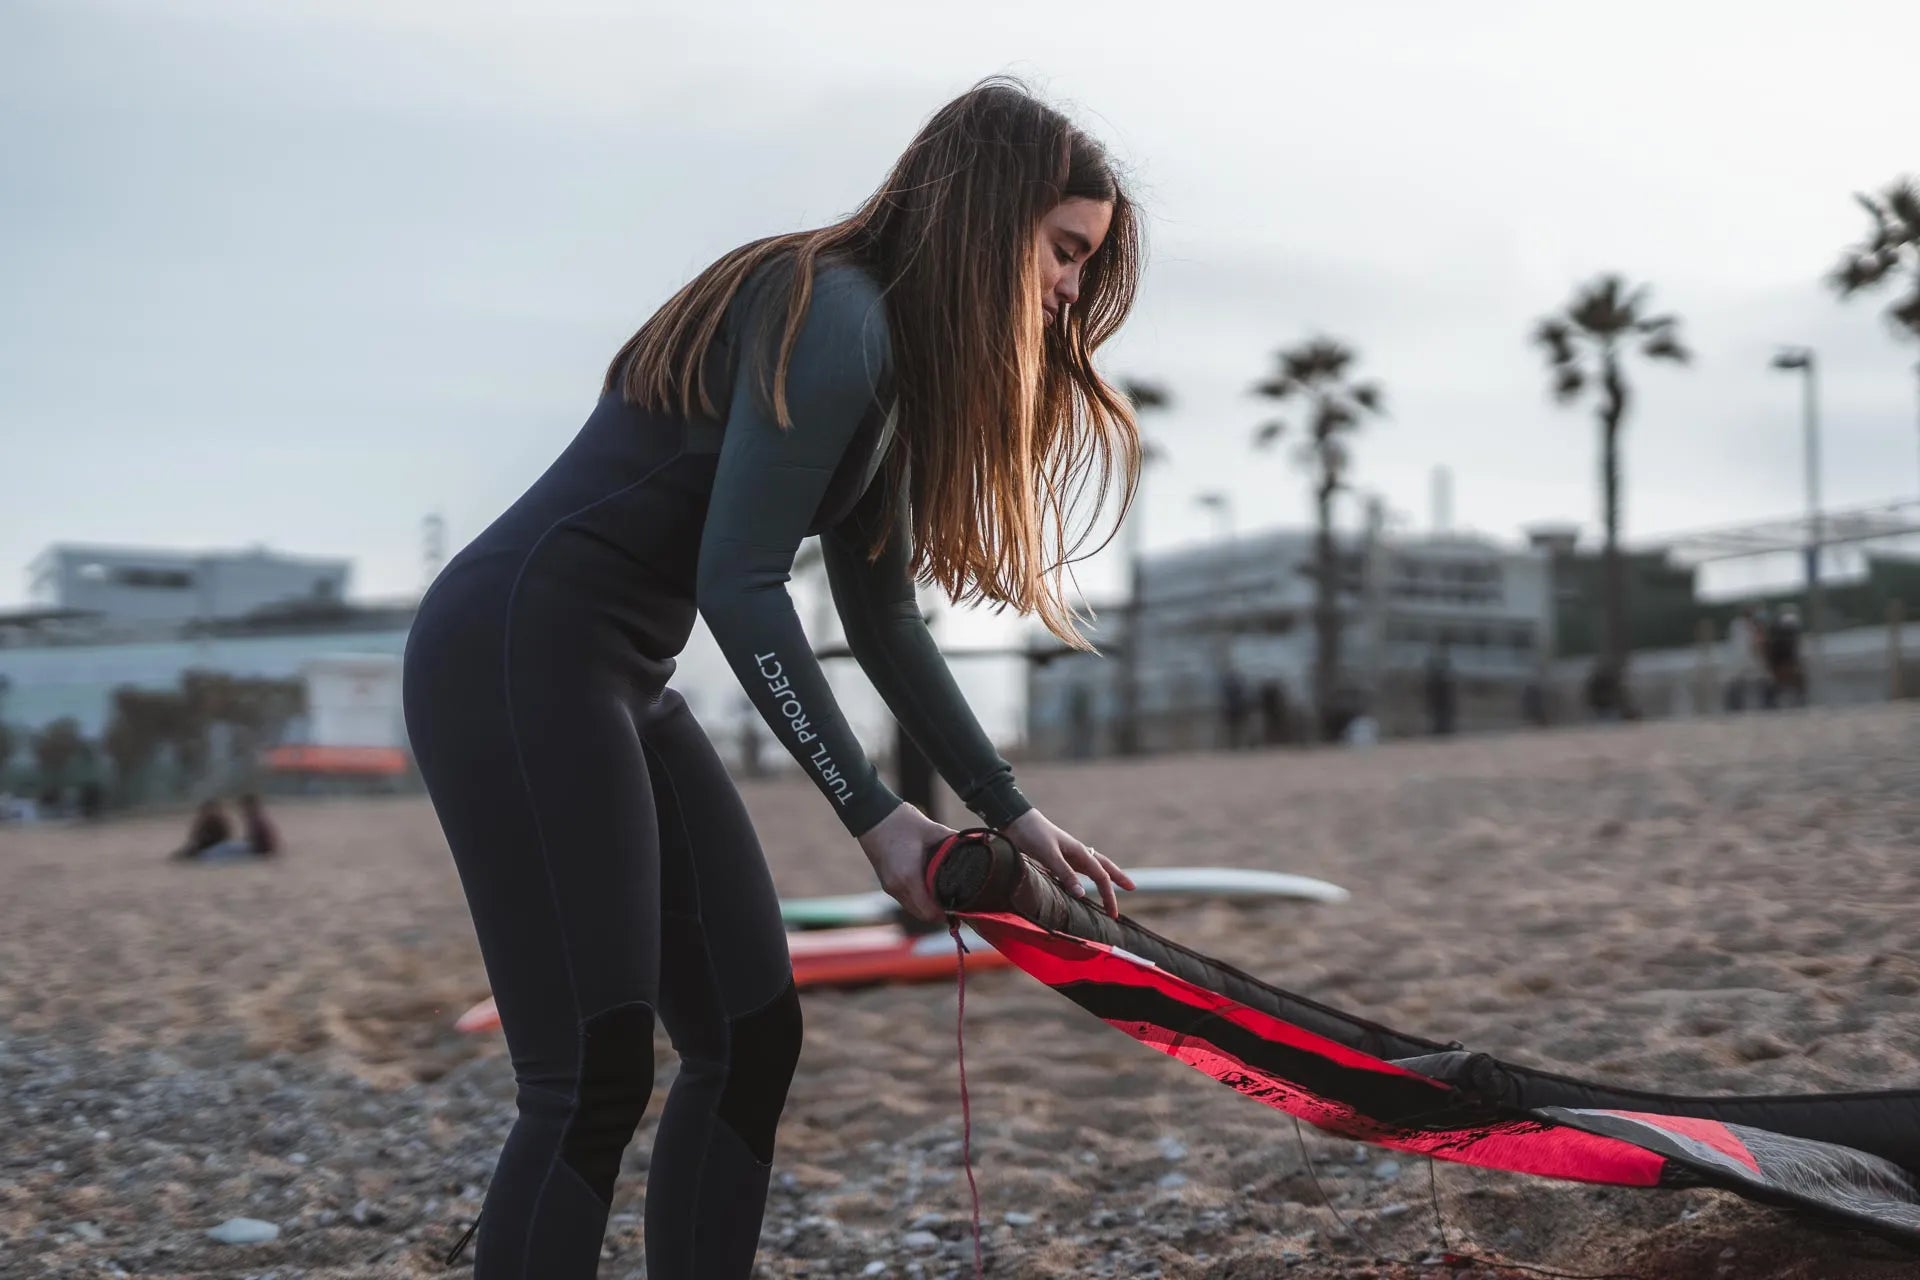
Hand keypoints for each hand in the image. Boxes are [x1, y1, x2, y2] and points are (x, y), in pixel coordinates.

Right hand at [857, 802, 956, 923]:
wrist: (873, 816)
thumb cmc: (902, 822)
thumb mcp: (933, 830)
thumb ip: (954, 842)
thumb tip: (975, 845)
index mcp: (909, 877)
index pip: (930, 912)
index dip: (947, 915)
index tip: (961, 910)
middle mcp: (897, 887)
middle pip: (922, 915)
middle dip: (940, 914)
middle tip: (957, 905)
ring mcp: (890, 887)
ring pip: (913, 909)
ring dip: (928, 908)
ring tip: (945, 899)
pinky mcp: (887, 883)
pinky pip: (906, 900)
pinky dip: (918, 901)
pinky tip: (930, 890)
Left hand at [1002, 808, 1133, 918]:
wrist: (1016, 820)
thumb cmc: (1032, 835)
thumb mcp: (1048, 855)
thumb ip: (1064, 874)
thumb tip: (1082, 894)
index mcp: (1079, 852)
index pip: (1101, 876)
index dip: (1109, 895)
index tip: (1113, 914)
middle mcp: (1077, 852)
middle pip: (1103, 867)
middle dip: (1118, 878)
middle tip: (1132, 888)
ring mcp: (1068, 854)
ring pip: (1091, 867)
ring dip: (1103, 877)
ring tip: (1111, 887)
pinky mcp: (1057, 856)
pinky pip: (1076, 868)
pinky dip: (1084, 876)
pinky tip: (1081, 883)